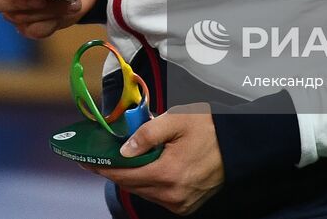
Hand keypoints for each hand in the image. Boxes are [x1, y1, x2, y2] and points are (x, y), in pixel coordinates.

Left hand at [86, 104, 223, 214]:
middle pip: (131, 184)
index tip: (86, 159)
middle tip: (102, 155)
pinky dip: (148, 183)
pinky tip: (145, 168)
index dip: (102, 166)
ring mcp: (179, 203)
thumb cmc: (210, 129)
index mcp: (168, 173)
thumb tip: (124, 149)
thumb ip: (147, 134)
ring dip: (131, 176)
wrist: (239, 145)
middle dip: (115, 170)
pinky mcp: (186, 206)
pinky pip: (157, 196)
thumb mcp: (177, 120)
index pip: (124, 174)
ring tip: (124, 159)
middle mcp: (172, 194)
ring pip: (143, 191)